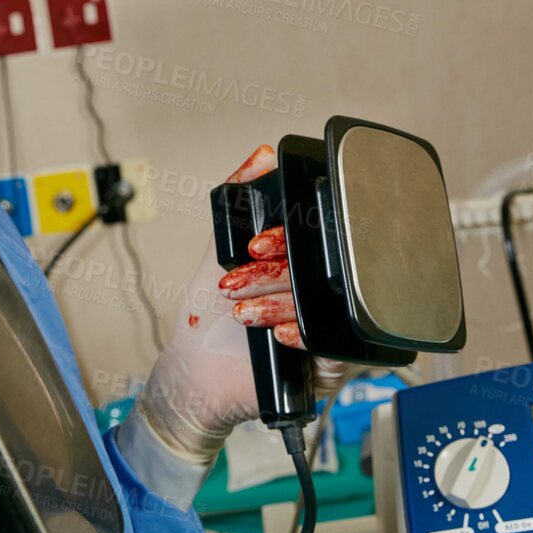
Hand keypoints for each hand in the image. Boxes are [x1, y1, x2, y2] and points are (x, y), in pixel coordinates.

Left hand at [134, 146, 347, 467]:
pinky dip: (300, 333)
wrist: (196, 375)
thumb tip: (262, 157)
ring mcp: (332, 326)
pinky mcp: (332, 364)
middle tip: (239, 280)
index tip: (257, 245)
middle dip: (275, 271)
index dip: (287, 236)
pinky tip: (274, 333)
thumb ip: (239, 201)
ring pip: (325, 301)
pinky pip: (336, 344)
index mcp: (305, 263)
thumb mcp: (219, 252)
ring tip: (243, 310)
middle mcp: (324, 292)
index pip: (318, 234)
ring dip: (278, 302)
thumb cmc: (209, 317)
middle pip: (323, 266)